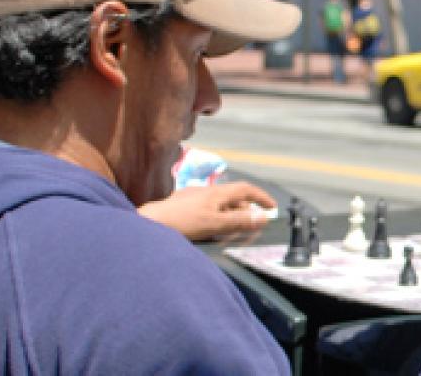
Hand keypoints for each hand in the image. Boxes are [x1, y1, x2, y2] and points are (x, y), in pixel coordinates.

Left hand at [138, 181, 276, 240]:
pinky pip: (208, 209)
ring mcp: (193, 197)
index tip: (272, 208)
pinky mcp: (183, 206)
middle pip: (233, 197)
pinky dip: (217, 217)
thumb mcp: (215, 224)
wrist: (148, 224)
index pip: (246, 189)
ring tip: (235, 230)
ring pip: (220, 204)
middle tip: (254, 224)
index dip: (261, 196)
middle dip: (247, 209)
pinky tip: (211, 230)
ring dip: (231, 214)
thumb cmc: (182, 223)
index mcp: (217, 193)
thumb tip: (262, 216)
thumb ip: (239, 221)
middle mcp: (206, 191)